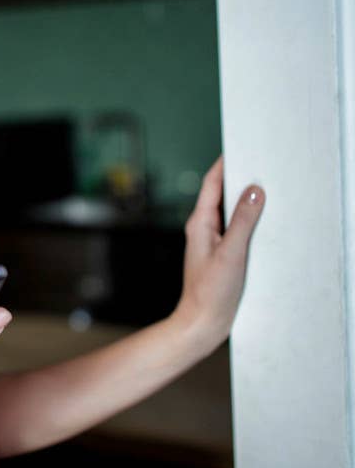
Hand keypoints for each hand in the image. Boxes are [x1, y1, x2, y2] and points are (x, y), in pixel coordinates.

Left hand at [173, 155, 264, 348]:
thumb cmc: (210, 292)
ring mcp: (213, 242)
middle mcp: (204, 229)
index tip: (241, 144)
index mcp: (199, 223)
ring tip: (268, 184)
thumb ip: (242, 221)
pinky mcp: (223, 255)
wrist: (202, 323)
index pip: (212, 183)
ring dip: (246, 198)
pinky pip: (237, 228)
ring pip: (231, 211)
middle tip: (262, 160)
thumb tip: (255, 190)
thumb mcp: (231, 253)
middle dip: (240, 176)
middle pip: (222, 194)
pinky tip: (266, 220)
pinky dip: (250, 219)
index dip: (225, 162)